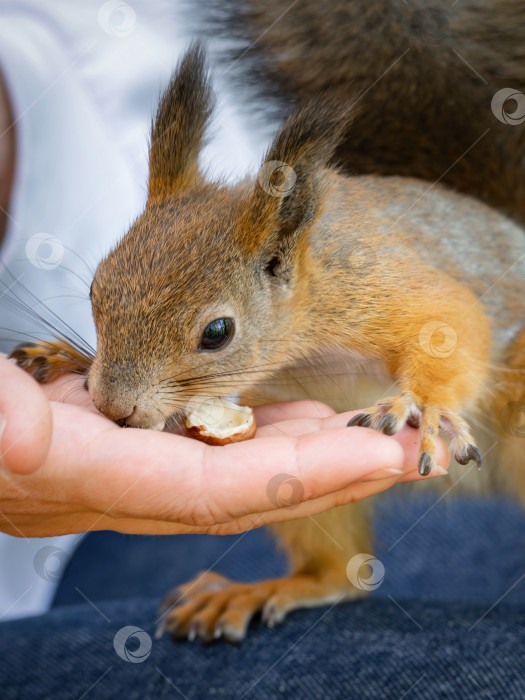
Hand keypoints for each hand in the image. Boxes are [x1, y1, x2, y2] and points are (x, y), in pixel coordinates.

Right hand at [0, 359, 448, 537]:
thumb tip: (18, 436)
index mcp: (89, 475)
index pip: (218, 490)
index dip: (303, 478)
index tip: (378, 458)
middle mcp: (121, 482)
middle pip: (248, 487)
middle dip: (331, 473)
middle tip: (405, 446)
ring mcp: (127, 465)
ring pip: (237, 467)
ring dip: (307, 452)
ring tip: (370, 430)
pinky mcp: (127, 443)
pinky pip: (210, 446)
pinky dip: (259, 433)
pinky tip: (294, 413)